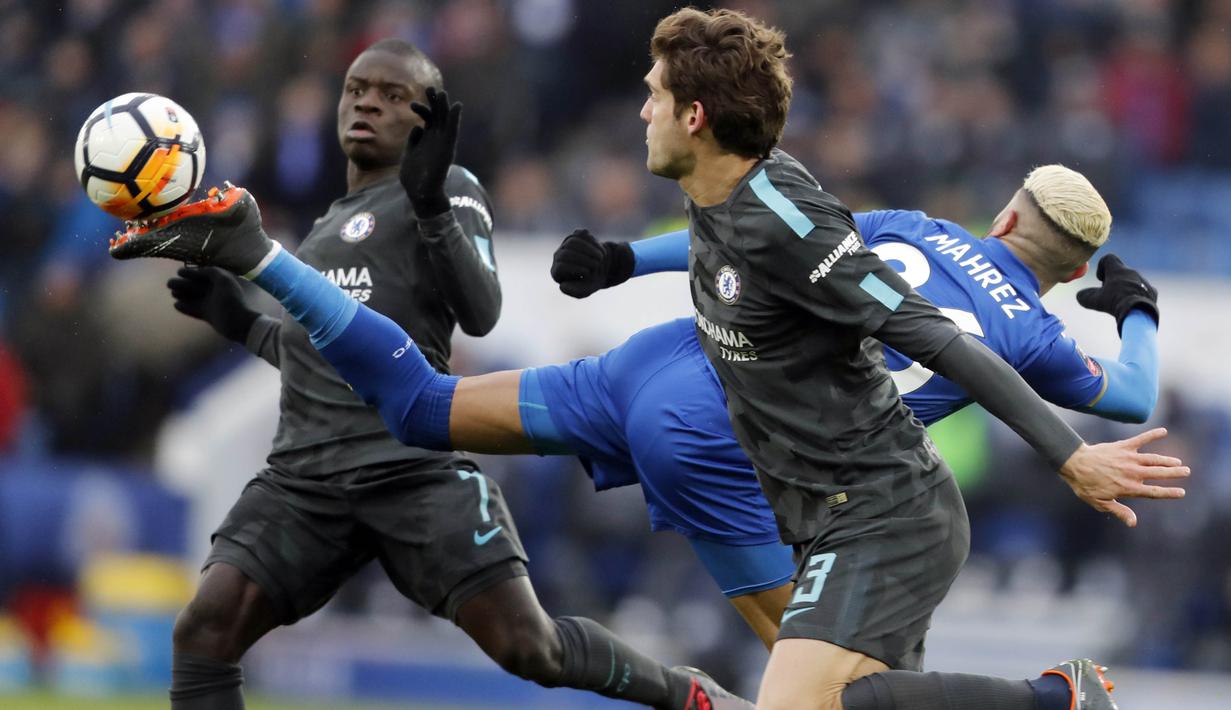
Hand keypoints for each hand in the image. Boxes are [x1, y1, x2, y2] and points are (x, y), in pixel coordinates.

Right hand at [167, 266, 259, 342]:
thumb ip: (212, 272)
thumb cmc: (230, 299)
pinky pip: (194, 310)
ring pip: (194, 298)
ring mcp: (211, 304)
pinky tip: (176, 305)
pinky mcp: (208, 316)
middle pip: (196, 286)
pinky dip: (185, 307)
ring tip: (173, 293)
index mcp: (220, 282)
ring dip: (182, 295)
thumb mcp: (224, 280)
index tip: (179, 271)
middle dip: (183, 284)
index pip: (203, 275)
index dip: (191, 272)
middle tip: (169, 284)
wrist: (237, 322)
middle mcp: (215, 292)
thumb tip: (200, 270)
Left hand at [399, 87, 460, 218]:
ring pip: (445, 120)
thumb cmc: (413, 177)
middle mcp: (436, 140)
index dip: (422, 109)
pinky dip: (455, 118)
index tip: (412, 103)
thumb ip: (413, 140)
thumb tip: (416, 127)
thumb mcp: (409, 154)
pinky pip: (452, 131)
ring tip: (442, 92)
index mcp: (426, 140)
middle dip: (434, 102)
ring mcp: (442, 143)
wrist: (420, 193)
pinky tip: (456, 105)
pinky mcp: (447, 149)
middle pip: (437, 116)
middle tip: (431, 87)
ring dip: (444, 106)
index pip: (427, 119)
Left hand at [550, 229, 635, 298]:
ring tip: (600, 258)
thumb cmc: (590, 283)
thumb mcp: (584, 291)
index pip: (560, 267)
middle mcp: (558, 257)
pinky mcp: (575, 235)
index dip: (575, 269)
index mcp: (557, 272)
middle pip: (565, 254)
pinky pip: (582, 234)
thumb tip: (562, 286)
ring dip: (589, 250)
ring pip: (572, 241)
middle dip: (583, 259)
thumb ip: (574, 292)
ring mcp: (565, 245)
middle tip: (596, 265)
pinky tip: (599, 250)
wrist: (602, 269)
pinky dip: (593, 242)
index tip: (588, 273)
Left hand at [1058, 428, 1188, 526]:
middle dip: (1174, 473)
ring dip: (1167, 460)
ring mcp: (1128, 459)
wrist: (1074, 464)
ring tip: (1177, 461)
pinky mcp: (1123, 447)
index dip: (1169, 493)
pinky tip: (1164, 431)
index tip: (1182, 492)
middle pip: (1159, 473)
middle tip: (1186, 471)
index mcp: (1128, 488)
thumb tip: (1133, 523)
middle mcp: (1132, 473)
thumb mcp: (1101, 503)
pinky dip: (1152, 435)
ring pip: (1153, 459)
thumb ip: (1119, 511)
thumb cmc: (1085, 485)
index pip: (1154, 492)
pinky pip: (1140, 440)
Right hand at [1076, 254, 1158, 333]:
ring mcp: (1143, 281)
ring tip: (1121, 301)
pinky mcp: (1152, 291)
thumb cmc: (1114, 302)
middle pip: (1121, 270)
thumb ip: (1085, 296)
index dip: (1102, 267)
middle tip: (1109, 293)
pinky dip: (1137, 296)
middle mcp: (1132, 272)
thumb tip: (1080, 296)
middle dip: (1114, 280)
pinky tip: (1133, 306)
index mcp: (1118, 270)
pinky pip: (1143, 290)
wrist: (1138, 311)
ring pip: (1132, 280)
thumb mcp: (1095, 300)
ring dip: (1126, 288)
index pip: (1109, 258)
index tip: (1100, 279)